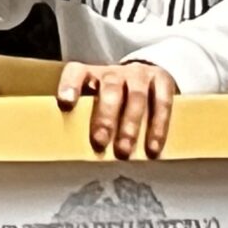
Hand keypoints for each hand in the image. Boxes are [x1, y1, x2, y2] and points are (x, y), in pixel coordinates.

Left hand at [57, 60, 175, 158]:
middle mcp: (114, 72)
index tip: (65, 103)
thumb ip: (84, 121)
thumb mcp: (94, 105)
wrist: (146, 80)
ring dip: (131, 124)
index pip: (76, 73)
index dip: (70, 86)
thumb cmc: (111, 103)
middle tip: (100, 141)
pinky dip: (158, 126)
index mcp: (90, 75)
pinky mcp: (162, 80)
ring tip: (124, 151)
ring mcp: (139, 75)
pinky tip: (152, 148)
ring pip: (136, 96)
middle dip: (105, 116)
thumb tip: (73, 154)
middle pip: (110, 89)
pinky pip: (162, 102)